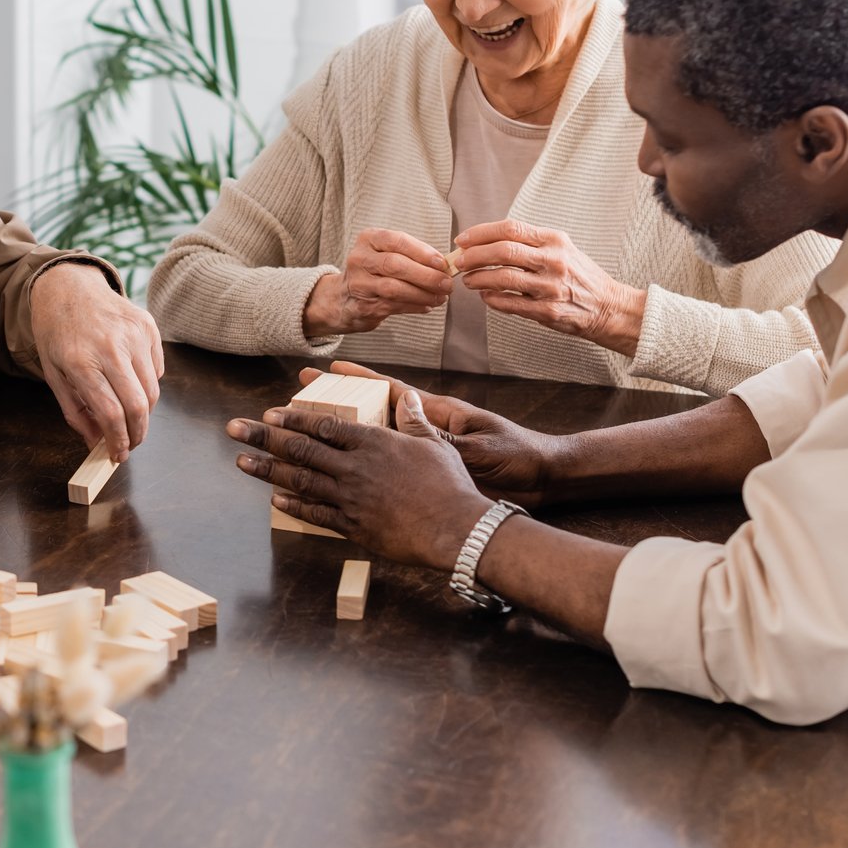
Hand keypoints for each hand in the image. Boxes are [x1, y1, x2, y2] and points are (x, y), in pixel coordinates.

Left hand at [31, 262, 163, 460]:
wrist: (68, 286)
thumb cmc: (57, 333)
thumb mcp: (54, 375)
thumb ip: (75, 411)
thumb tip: (96, 442)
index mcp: (81, 362)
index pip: (111, 414)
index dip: (118, 442)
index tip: (118, 454)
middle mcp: (110, 347)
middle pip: (139, 406)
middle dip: (138, 434)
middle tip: (131, 443)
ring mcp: (133, 334)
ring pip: (153, 390)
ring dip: (144, 412)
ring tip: (129, 415)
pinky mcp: (148, 326)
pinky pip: (158, 369)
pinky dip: (149, 384)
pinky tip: (131, 381)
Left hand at [228, 406, 487, 570]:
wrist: (456, 529)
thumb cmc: (449, 485)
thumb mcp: (434, 444)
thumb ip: (413, 420)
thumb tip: (407, 396)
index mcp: (373, 442)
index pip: (324, 426)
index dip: (294, 419)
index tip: (271, 413)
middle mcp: (355, 467)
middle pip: (300, 449)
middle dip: (263, 438)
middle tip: (235, 429)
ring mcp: (350, 498)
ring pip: (300, 480)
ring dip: (266, 469)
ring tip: (241, 461)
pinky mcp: (353, 526)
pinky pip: (316, 514)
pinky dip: (293, 505)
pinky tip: (275, 498)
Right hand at [303, 228, 453, 337]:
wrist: (342, 297)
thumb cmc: (374, 271)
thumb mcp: (386, 253)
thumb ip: (412, 256)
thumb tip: (444, 265)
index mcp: (368, 239)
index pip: (397, 241)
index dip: (422, 252)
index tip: (442, 263)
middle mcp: (359, 259)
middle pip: (395, 265)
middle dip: (426, 275)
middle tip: (446, 283)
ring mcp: (358, 284)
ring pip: (394, 288)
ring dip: (422, 294)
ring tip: (441, 297)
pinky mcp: (362, 306)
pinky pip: (393, 306)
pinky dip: (414, 306)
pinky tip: (427, 305)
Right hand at [308, 362, 564, 508]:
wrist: (545, 479)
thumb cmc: (519, 457)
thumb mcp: (480, 448)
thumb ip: (443, 439)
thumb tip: (408, 431)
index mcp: (440, 414)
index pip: (392, 390)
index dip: (360, 378)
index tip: (329, 368)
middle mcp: (429, 429)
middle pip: (374, 413)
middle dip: (338, 406)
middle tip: (302, 402)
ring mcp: (430, 450)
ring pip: (378, 440)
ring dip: (346, 437)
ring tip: (309, 437)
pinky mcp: (434, 472)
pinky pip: (393, 466)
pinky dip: (369, 468)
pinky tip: (344, 478)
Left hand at [451, 220, 645, 355]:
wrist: (609, 306)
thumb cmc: (580, 276)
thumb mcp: (562, 249)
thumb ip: (531, 243)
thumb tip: (488, 241)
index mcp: (555, 240)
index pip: (510, 229)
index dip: (480, 233)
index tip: (462, 239)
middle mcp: (554, 260)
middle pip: (503, 251)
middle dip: (474, 255)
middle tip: (459, 261)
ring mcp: (551, 287)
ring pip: (503, 278)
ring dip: (478, 278)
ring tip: (468, 280)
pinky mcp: (548, 311)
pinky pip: (511, 303)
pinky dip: (492, 299)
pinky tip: (485, 296)